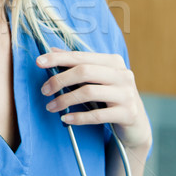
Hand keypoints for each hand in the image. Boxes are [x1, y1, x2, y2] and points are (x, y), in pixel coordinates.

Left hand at [36, 48, 150, 148]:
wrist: (136, 125)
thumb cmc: (111, 98)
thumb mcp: (97, 79)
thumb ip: (77, 65)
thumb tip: (52, 51)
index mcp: (113, 61)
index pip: (80, 56)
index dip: (58, 58)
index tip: (38, 62)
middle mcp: (122, 74)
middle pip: (84, 71)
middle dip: (59, 80)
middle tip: (44, 90)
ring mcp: (127, 94)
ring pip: (89, 92)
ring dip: (65, 100)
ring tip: (51, 107)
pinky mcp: (128, 113)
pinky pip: (97, 115)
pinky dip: (78, 117)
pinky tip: (66, 118)